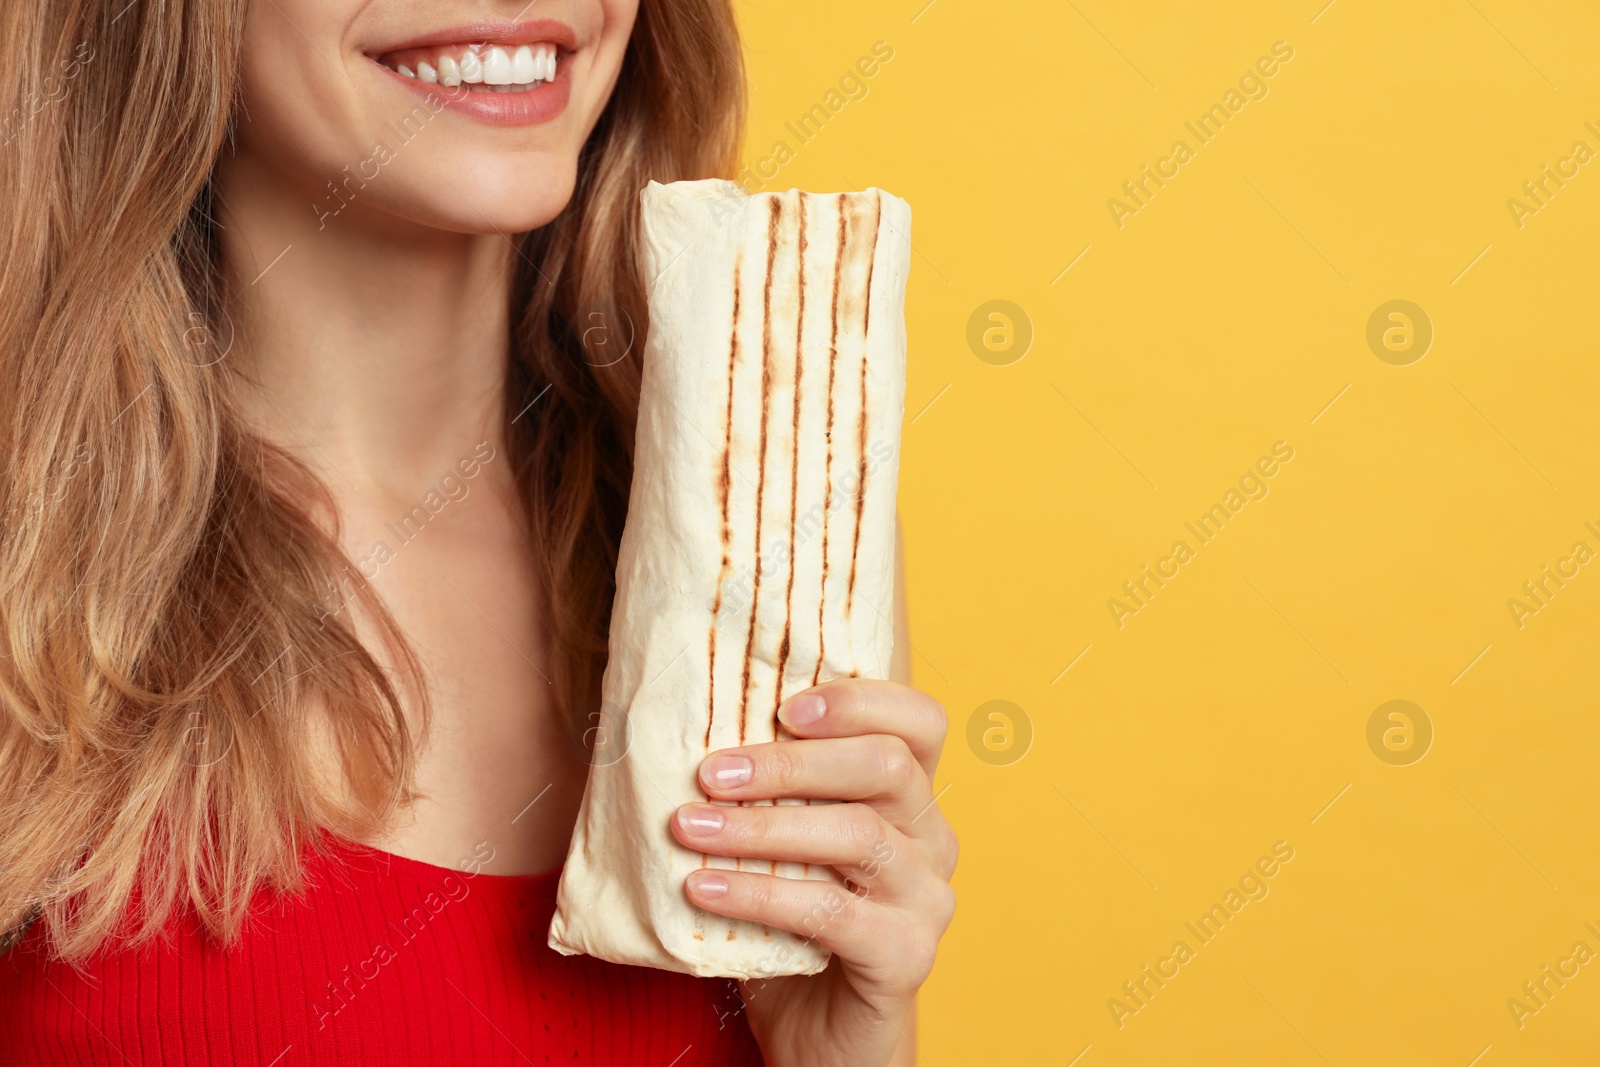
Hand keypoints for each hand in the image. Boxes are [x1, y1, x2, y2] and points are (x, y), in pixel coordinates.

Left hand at [670, 679, 957, 1066]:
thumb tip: (685, 737)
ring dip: (762, 828)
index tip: (785, 707)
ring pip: (855, 834)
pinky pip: (830, 910)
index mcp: (914, 799)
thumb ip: (769, 796)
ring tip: (691, 827)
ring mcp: (927, 900)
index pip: (919, 722)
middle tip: (712, 772)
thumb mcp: (785, 849)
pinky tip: (703, 888)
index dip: (860, 701)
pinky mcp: (906, 956)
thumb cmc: (795, 929)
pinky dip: (759, 894)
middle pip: (885, 766)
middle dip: (791, 762)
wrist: (824, 1040)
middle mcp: (934, 841)